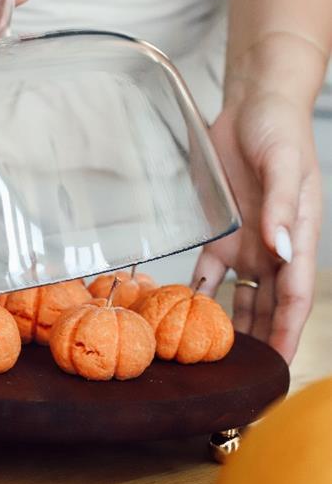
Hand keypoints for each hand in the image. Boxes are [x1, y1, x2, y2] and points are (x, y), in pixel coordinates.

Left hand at [193, 89, 321, 362]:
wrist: (253, 108)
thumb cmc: (279, 132)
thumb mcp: (285, 165)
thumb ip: (285, 207)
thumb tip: (284, 250)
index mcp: (299, 237)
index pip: (296, 296)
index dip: (289, 333)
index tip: (279, 366)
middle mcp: (273, 248)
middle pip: (269, 306)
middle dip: (261, 341)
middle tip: (244, 375)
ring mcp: (246, 242)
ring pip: (240, 296)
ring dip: (231, 324)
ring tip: (215, 354)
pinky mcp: (220, 231)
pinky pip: (208, 270)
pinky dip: (199, 291)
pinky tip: (185, 312)